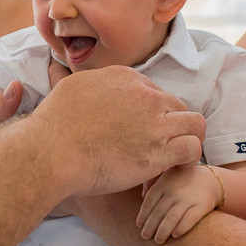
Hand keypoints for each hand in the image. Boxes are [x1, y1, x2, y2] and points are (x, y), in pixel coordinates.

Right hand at [32, 66, 204, 197]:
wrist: (50, 152)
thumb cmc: (53, 126)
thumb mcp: (70, 87)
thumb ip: (91, 83)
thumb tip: (88, 79)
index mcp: (124, 77)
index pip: (152, 90)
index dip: (149, 111)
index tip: (140, 128)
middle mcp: (145, 95)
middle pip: (176, 104)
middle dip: (171, 123)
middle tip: (158, 143)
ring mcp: (154, 123)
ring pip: (195, 123)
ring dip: (187, 138)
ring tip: (174, 153)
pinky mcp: (158, 151)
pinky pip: (191, 149)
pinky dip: (186, 159)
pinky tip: (172, 168)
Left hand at [137, 164, 218, 243]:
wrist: (210, 180)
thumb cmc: (182, 180)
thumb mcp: (167, 176)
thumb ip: (153, 183)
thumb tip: (141, 196)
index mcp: (164, 183)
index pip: (149, 202)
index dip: (143, 215)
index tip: (139, 226)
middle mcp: (174, 191)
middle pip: (158, 212)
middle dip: (150, 226)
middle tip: (144, 236)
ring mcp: (188, 198)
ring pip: (171, 218)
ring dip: (163, 231)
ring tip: (158, 240)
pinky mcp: (202, 205)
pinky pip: (190, 219)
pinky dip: (181, 228)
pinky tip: (175, 235)